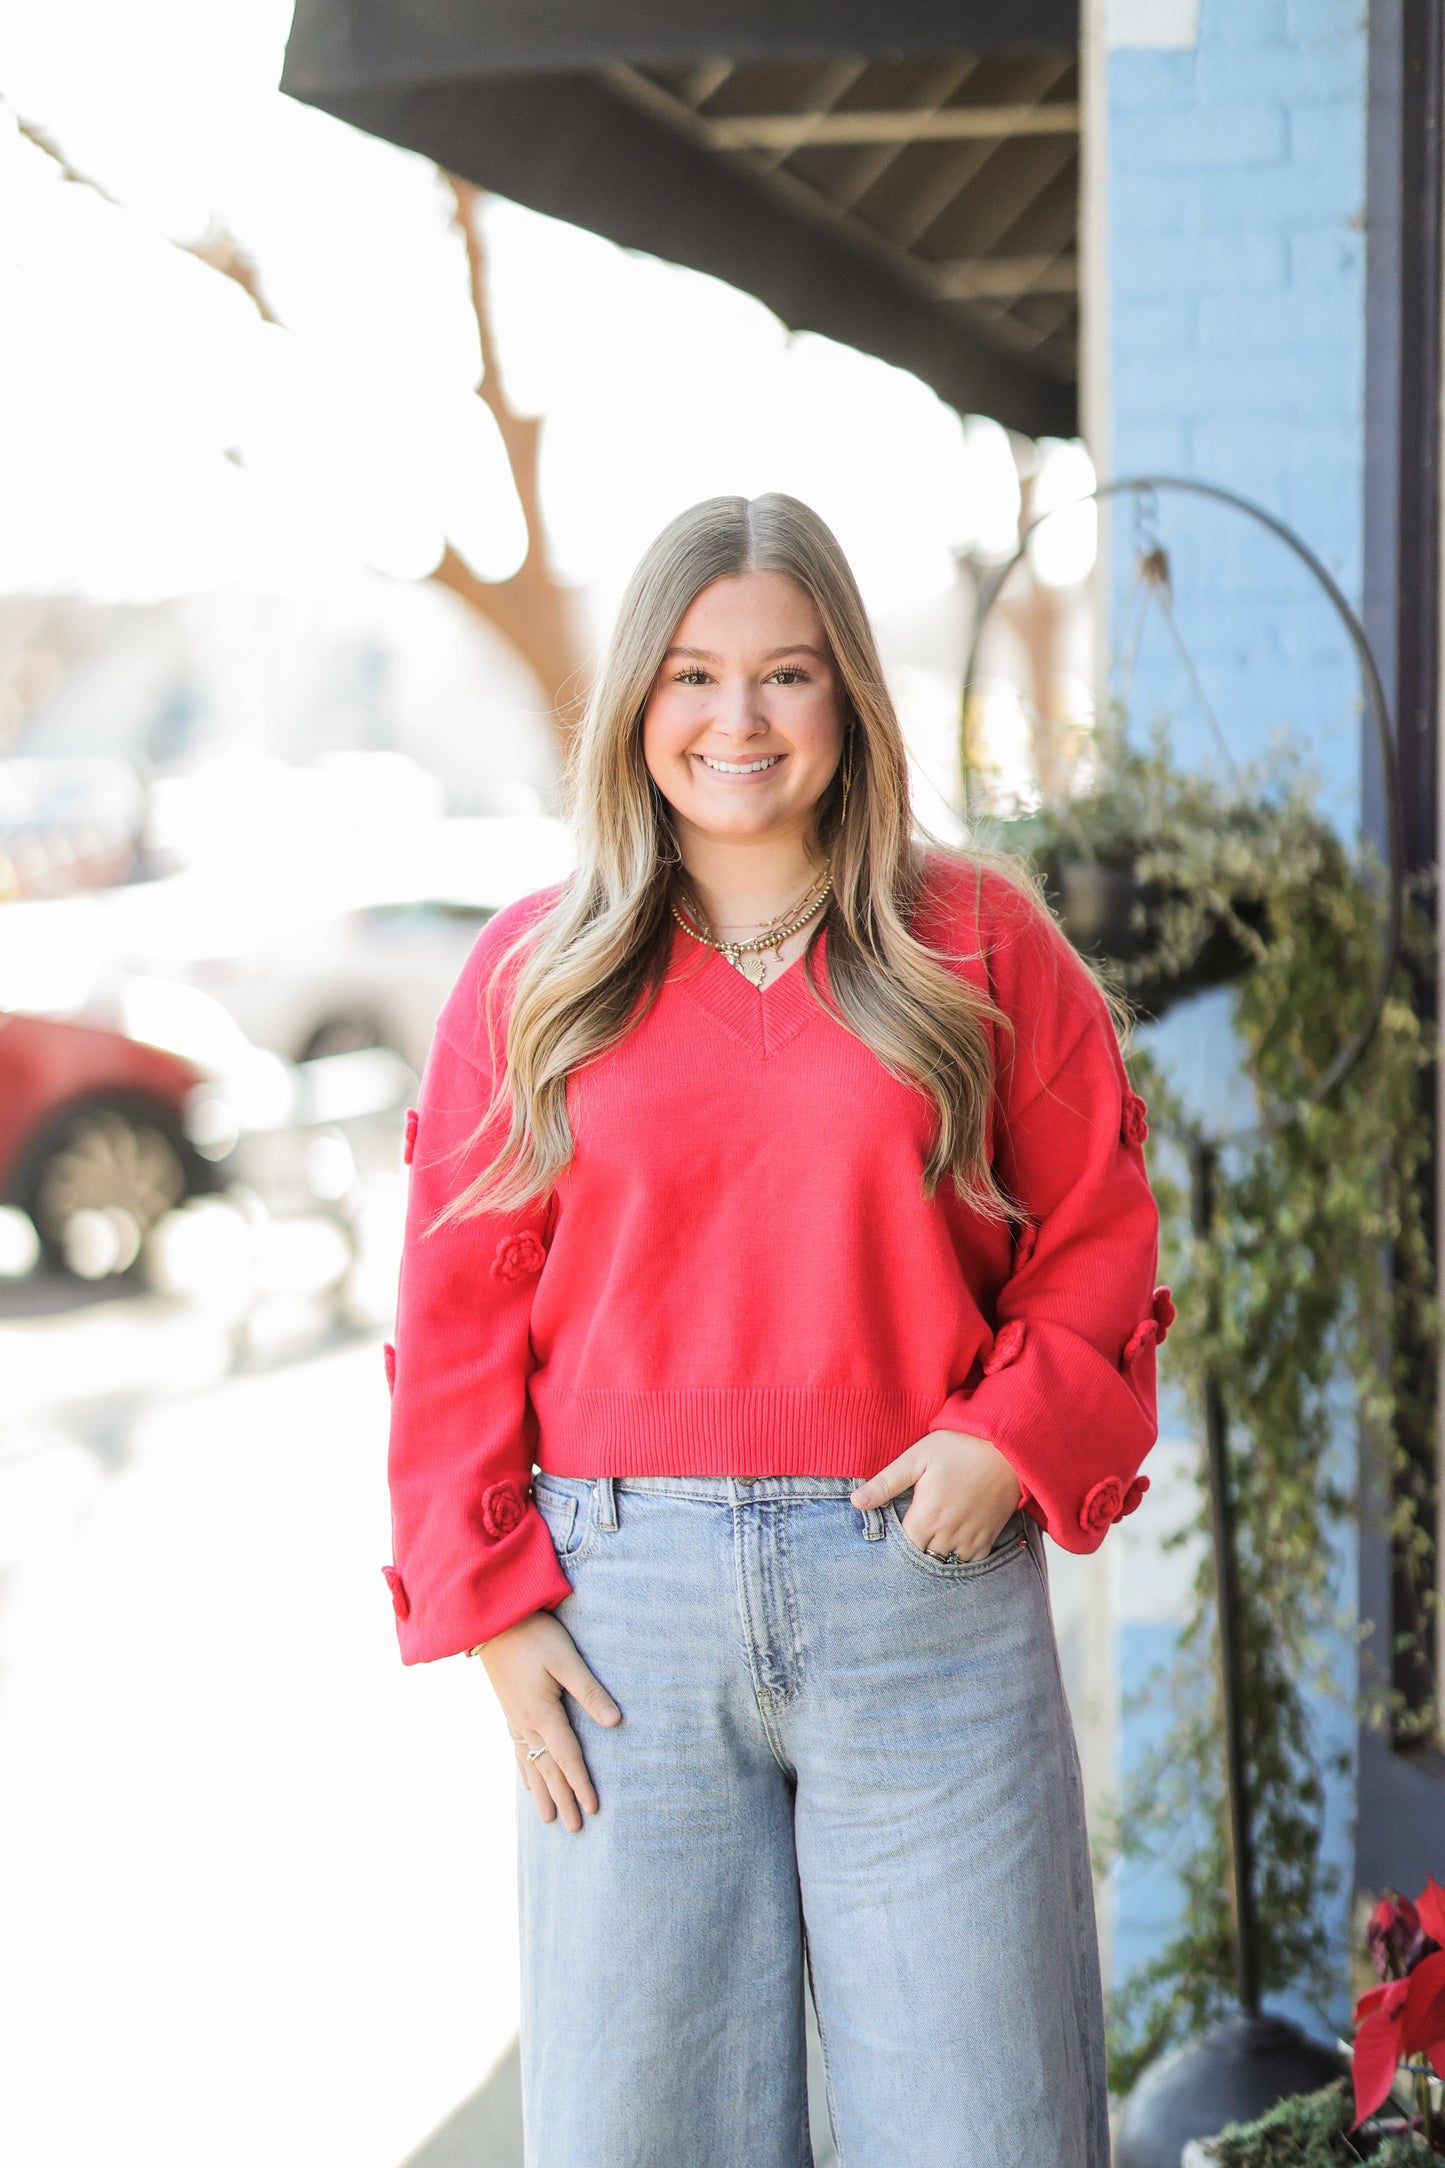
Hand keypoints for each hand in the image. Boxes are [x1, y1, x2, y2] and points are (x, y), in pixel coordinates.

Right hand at [475, 1610, 620, 1832]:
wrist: (493, 1623)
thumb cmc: (534, 1635)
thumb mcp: (566, 1659)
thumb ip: (590, 1691)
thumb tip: (615, 1722)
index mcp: (543, 1714)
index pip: (568, 1757)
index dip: (581, 1784)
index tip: (593, 1810)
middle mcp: (526, 1723)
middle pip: (548, 1769)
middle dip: (563, 1798)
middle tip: (576, 1828)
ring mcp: (514, 1719)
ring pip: (531, 1765)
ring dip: (542, 1792)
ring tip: (549, 1819)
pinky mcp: (508, 1710)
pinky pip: (517, 1750)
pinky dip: (524, 1770)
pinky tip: (526, 1780)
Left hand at [850, 1428, 1022, 1562]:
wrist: (1008, 1447)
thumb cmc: (960, 1447)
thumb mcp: (917, 1457)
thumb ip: (886, 1482)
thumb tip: (856, 1501)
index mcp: (927, 1516)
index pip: (902, 1549)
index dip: (893, 1545)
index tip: (889, 1536)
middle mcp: (949, 1533)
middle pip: (922, 1560)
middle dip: (913, 1554)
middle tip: (907, 1541)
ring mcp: (971, 1538)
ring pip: (946, 1564)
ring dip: (935, 1557)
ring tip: (927, 1544)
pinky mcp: (989, 1537)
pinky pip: (970, 1563)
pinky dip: (959, 1559)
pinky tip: (950, 1545)